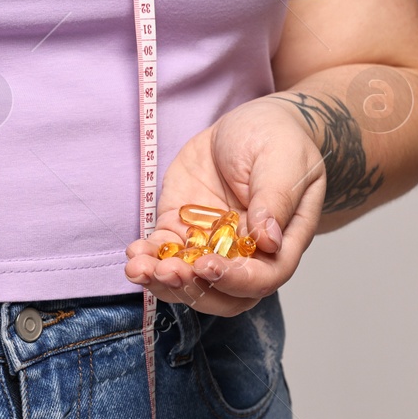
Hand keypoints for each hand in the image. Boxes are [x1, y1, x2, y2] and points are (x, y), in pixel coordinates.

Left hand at [124, 97, 324, 315]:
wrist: (249, 124)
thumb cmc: (277, 140)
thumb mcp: (283, 160)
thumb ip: (276, 199)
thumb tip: (269, 240)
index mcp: (282, 242)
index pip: (264, 277)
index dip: (235, 280)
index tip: (208, 265)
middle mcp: (247, 254)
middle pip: (224, 294)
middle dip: (193, 289)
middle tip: (168, 272)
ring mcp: (212, 245)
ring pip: (189, 282)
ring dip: (162, 282)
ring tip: (140, 268)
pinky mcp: (182, 229)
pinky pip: (164, 253)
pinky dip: (147, 258)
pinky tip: (134, 253)